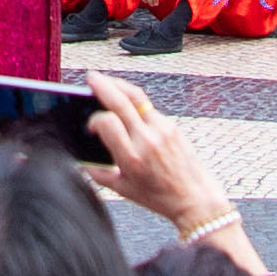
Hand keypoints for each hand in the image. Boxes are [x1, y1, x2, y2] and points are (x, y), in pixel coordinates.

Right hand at [84, 73, 230, 238]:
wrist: (195, 198)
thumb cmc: (159, 197)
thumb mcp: (122, 190)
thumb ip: (98, 173)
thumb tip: (81, 157)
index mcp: (132, 158)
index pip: (107, 123)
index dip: (94, 120)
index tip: (90, 126)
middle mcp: (147, 141)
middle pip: (121, 102)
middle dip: (103, 86)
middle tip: (91, 77)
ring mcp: (162, 130)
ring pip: (137, 98)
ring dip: (119, 85)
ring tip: (106, 81)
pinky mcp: (172, 125)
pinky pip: (148, 107)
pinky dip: (134, 102)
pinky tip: (126, 103)